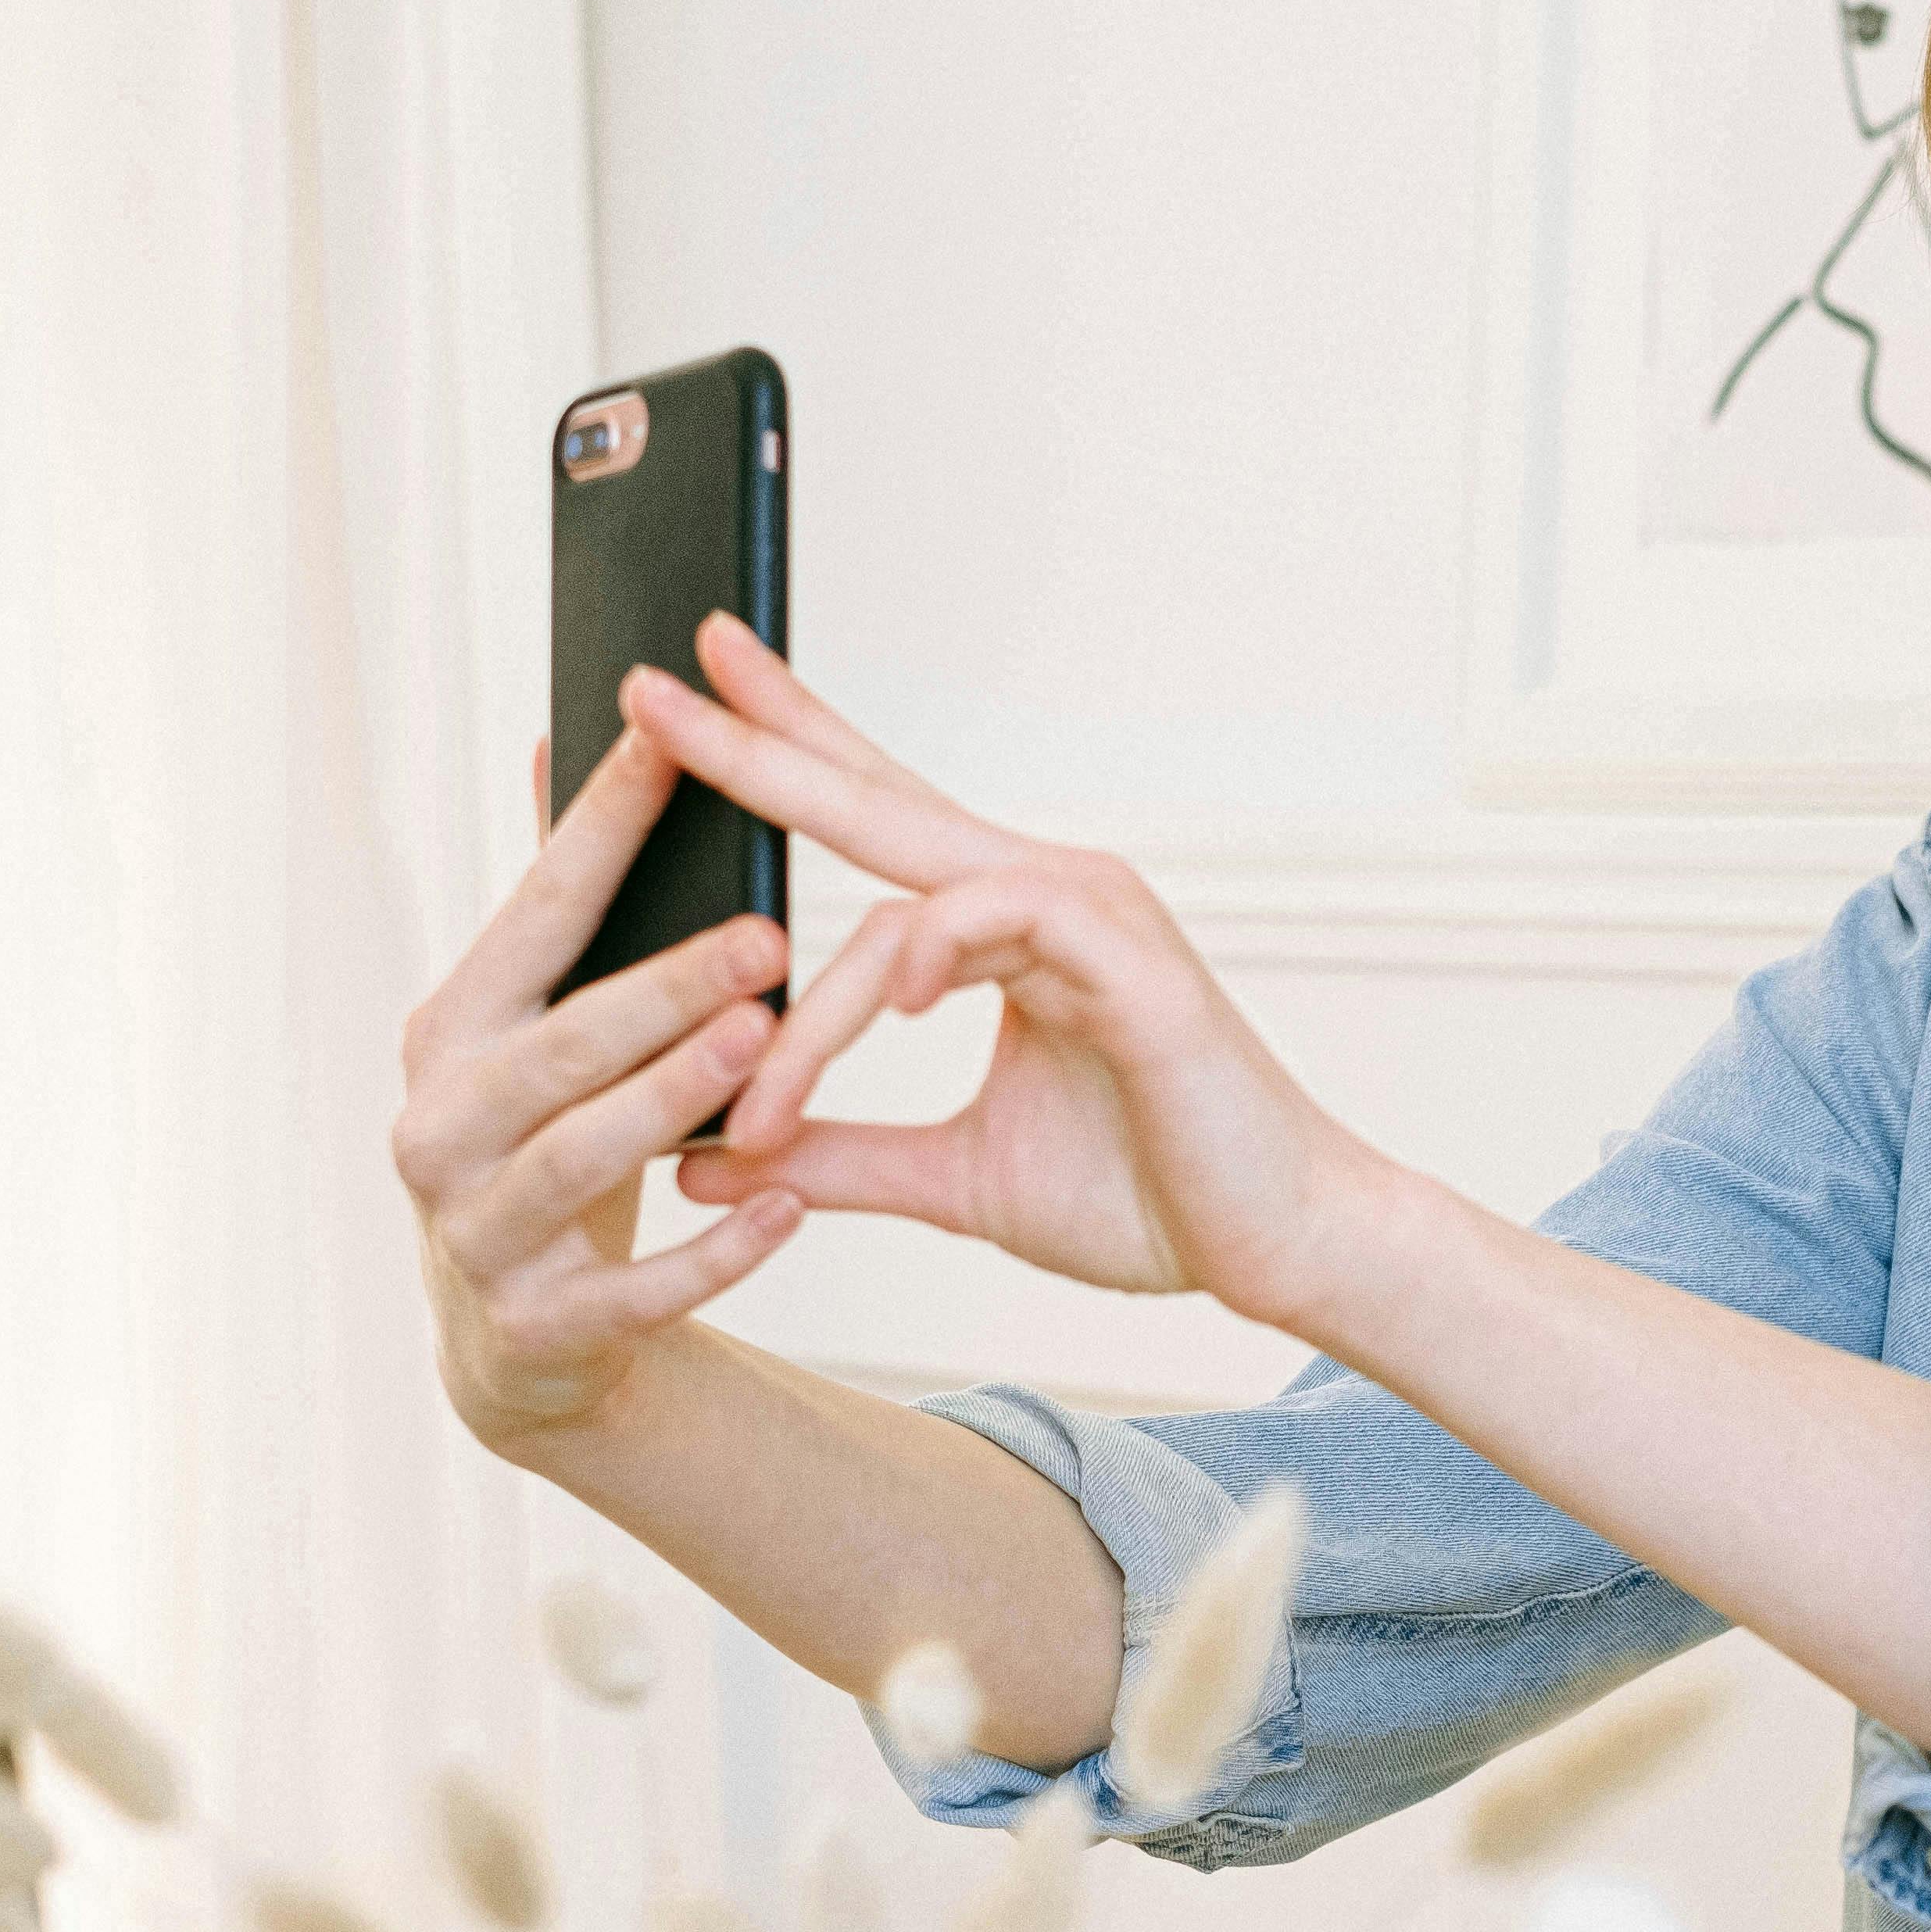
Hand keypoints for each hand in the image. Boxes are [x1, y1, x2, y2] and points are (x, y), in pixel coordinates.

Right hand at [391, 724, 809, 1447]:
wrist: (521, 1339)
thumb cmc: (551, 1141)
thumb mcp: (536, 1030)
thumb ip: (557, 905)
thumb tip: (560, 736)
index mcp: (451, 1031)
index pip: (535, 915)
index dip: (600, 829)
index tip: (672, 739)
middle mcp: (440, 1125)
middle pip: (563, 1046)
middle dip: (663, 988)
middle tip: (768, 936)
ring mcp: (476, 1232)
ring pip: (584, 1156)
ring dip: (677, 1099)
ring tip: (768, 1046)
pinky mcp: (533, 1327)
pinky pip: (638, 1289)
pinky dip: (716, 1250)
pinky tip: (789, 1203)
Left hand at [629, 617, 1394, 1326]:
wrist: (1275, 1246)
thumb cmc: (1146, 1197)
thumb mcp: (951, 1179)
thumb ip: (833, 1154)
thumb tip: (705, 1156)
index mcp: (1004, 925)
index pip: (873, 813)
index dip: (785, 746)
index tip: (683, 695)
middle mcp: (1043, 892)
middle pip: (878, 796)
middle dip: (761, 740)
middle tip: (655, 685)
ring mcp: (1091, 914)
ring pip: (913, 895)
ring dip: (815, 985)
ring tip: (748, 1060)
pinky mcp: (1131, 961)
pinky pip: (1002, 922)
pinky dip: (934, 955)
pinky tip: (891, 992)